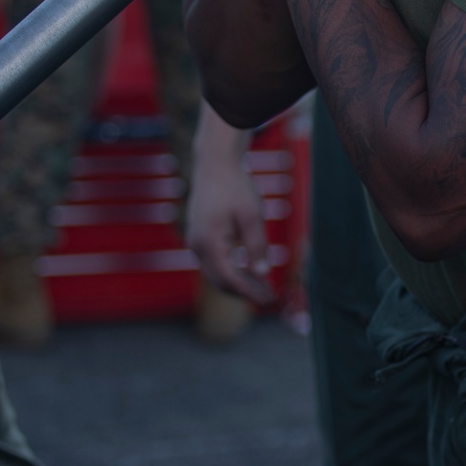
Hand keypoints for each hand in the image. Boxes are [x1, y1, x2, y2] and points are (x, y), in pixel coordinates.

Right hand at [186, 150, 274, 304]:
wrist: (215, 165)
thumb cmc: (235, 187)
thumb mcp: (252, 216)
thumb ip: (256, 246)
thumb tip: (262, 274)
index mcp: (208, 242)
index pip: (229, 279)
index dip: (249, 292)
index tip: (269, 300)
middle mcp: (196, 246)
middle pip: (220, 281)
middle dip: (245, 292)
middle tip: (270, 298)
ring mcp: (195, 243)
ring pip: (217, 273)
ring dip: (239, 283)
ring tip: (264, 288)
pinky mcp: (199, 238)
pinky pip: (214, 262)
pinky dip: (232, 271)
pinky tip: (250, 272)